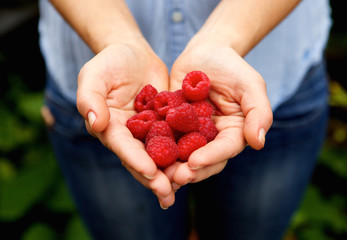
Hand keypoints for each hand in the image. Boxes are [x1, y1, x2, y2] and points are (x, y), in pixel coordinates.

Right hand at [76, 42, 174, 208]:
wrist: (132, 53)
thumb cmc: (109, 62)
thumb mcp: (94, 75)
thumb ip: (90, 98)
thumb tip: (96, 124)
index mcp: (109, 128)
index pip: (122, 147)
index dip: (135, 160)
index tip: (150, 172)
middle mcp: (129, 135)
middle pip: (141, 159)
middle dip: (154, 178)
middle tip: (168, 194)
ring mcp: (148, 131)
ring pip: (160, 155)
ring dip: (171, 172)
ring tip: (186, 185)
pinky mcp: (165, 124)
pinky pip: (175, 139)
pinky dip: (185, 152)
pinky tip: (198, 163)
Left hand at [165, 41, 272, 188]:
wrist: (205, 53)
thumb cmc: (232, 66)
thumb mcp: (250, 84)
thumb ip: (259, 112)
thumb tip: (259, 142)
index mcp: (233, 133)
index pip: (225, 149)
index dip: (211, 158)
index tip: (194, 162)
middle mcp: (212, 139)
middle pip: (203, 160)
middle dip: (189, 171)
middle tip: (174, 178)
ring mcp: (191, 134)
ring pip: (181, 156)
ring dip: (171, 166)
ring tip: (158, 173)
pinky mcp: (172, 127)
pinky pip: (164, 140)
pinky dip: (155, 149)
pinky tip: (144, 155)